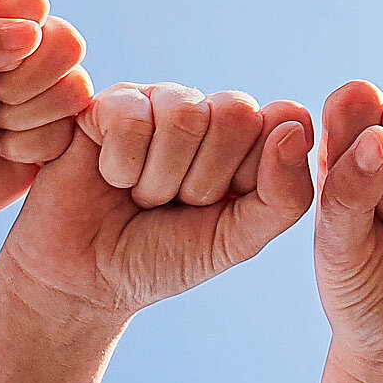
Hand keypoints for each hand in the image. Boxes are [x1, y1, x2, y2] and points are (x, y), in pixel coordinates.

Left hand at [0, 0, 93, 233]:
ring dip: (22, 117)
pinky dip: (28, 146)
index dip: (12, 39)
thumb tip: (31, 32)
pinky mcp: (60, 132)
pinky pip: (71, 132)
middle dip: (19, 84)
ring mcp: (48, 91)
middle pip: (68, 45)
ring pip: (74, 90)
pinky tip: (1, 147)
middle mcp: (29, 49)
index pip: (35, 6)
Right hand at [0, 82, 314, 325]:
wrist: (85, 282)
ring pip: (183, 116)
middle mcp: (208, 109)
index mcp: (249, 136)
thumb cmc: (164, 257)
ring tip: (141, 195)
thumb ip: (283, 196)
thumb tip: (297, 127)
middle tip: (175, 204)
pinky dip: (120, 167)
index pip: (284, 120)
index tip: (220, 207)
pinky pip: (132, 120)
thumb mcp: (236, 240)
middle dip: (203, 181)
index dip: (251, 175)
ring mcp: (158, 100)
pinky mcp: (108, 102)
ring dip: (159, 179)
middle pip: (235, 114)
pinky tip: (108, 177)